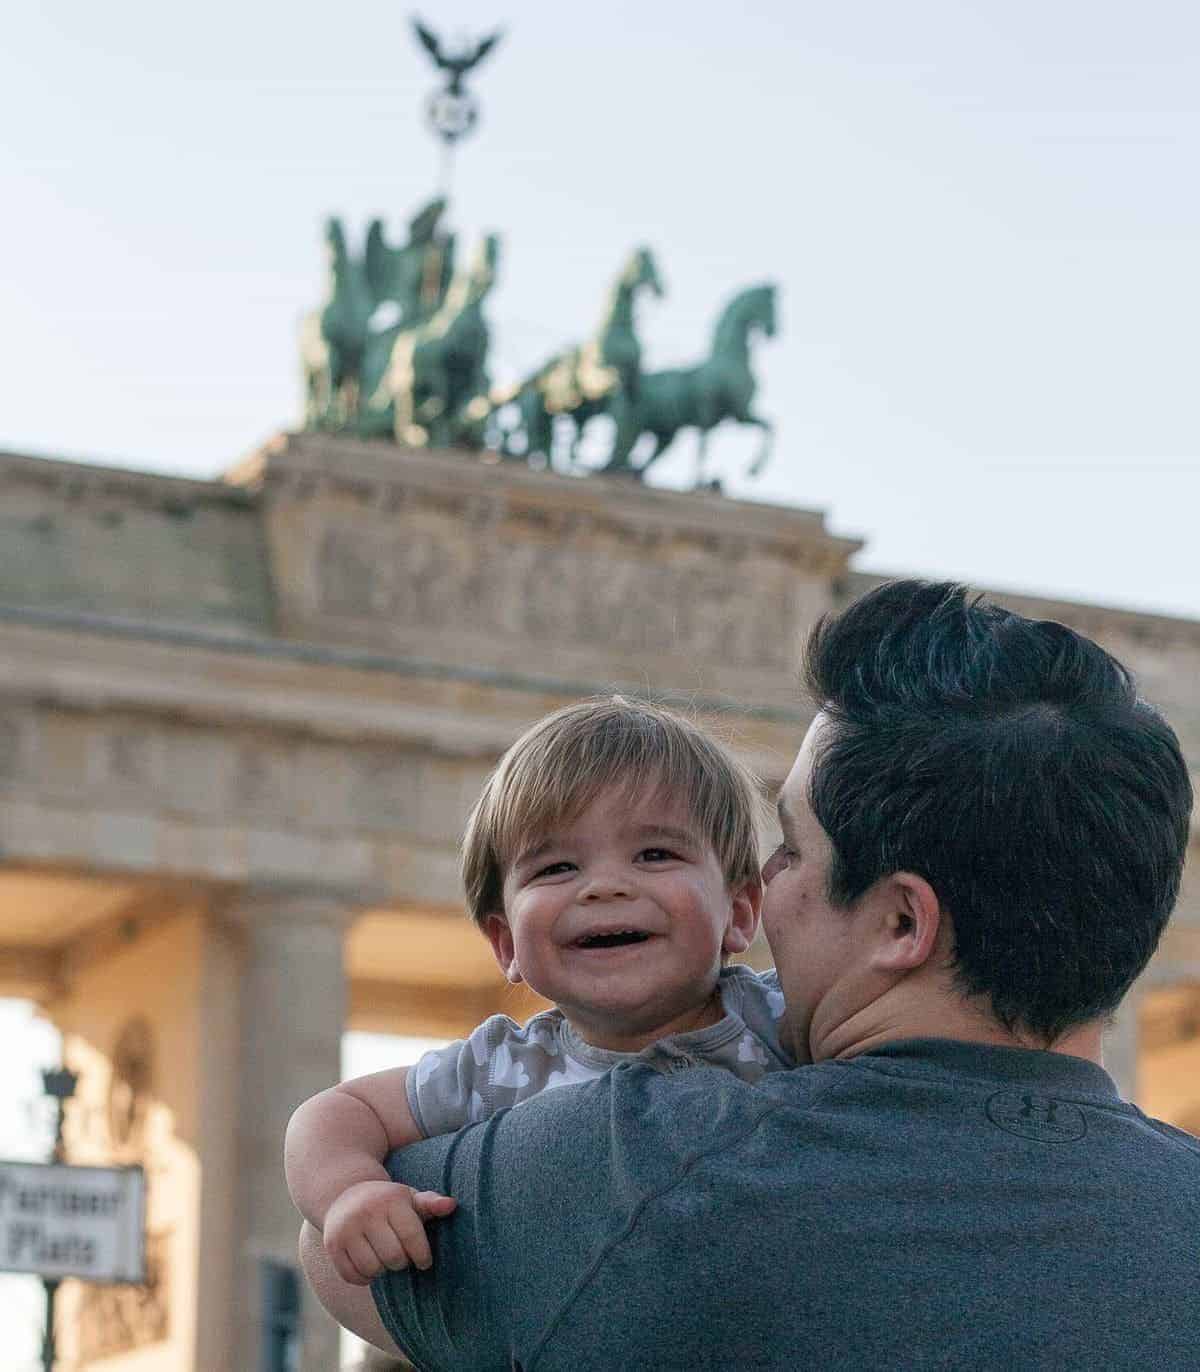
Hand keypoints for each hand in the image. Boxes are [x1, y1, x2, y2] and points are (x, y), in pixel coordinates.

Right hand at [322, 1179, 456, 1284]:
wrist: (345, 1194)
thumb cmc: (387, 1202)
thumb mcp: (408, 1198)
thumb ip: (430, 1203)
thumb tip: (451, 1205)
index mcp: (390, 1199)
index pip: (411, 1236)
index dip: (422, 1255)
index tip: (424, 1261)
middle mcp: (367, 1212)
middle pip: (393, 1257)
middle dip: (402, 1262)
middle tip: (402, 1257)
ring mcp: (346, 1228)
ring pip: (372, 1269)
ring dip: (383, 1270)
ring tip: (385, 1259)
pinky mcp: (332, 1245)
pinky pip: (352, 1276)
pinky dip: (364, 1278)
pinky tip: (369, 1265)